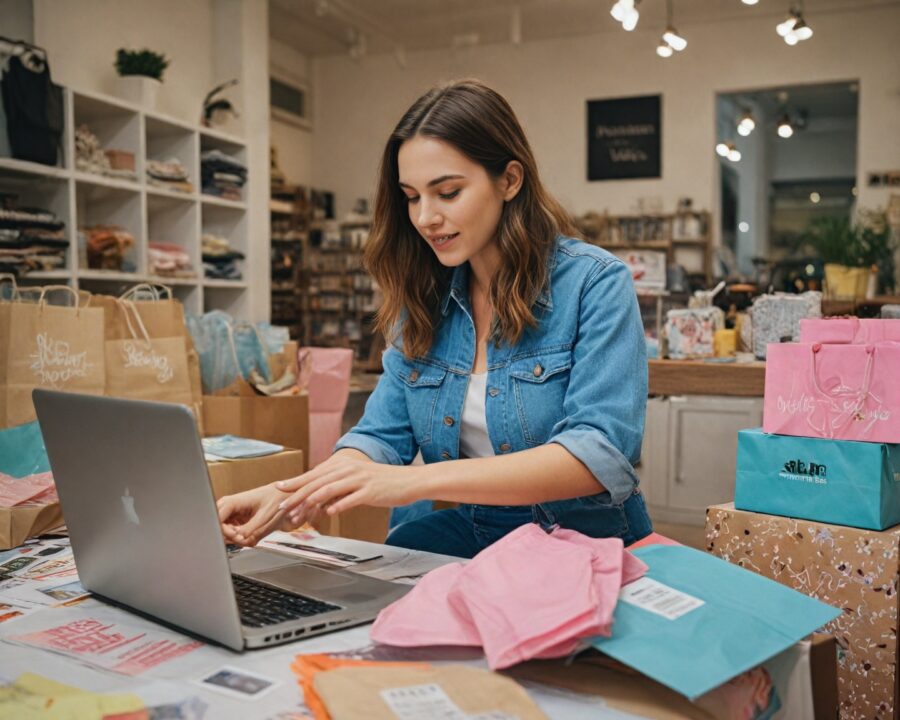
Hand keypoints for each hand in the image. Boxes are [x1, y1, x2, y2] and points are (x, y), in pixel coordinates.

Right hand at [217, 483, 291, 546]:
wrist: (282, 496)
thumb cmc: (276, 501)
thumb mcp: (264, 517)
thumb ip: (249, 530)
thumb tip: (238, 538)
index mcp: (233, 502)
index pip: (216, 520)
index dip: (225, 532)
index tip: (238, 536)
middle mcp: (228, 506)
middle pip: (217, 527)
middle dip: (230, 536)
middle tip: (244, 537)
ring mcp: (230, 512)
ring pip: (223, 531)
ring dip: (236, 537)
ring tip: (249, 535)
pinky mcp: (234, 518)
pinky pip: (230, 532)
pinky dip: (239, 537)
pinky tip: (248, 533)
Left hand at [274, 455, 422, 522]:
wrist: (410, 480)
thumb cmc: (383, 483)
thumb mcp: (358, 481)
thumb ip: (340, 488)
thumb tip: (322, 502)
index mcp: (344, 465)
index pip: (315, 474)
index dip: (296, 482)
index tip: (279, 489)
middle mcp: (349, 469)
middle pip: (317, 481)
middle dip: (297, 494)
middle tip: (282, 506)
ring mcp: (360, 479)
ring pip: (329, 489)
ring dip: (310, 502)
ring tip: (298, 514)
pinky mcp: (371, 491)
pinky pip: (350, 499)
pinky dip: (337, 506)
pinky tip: (327, 514)